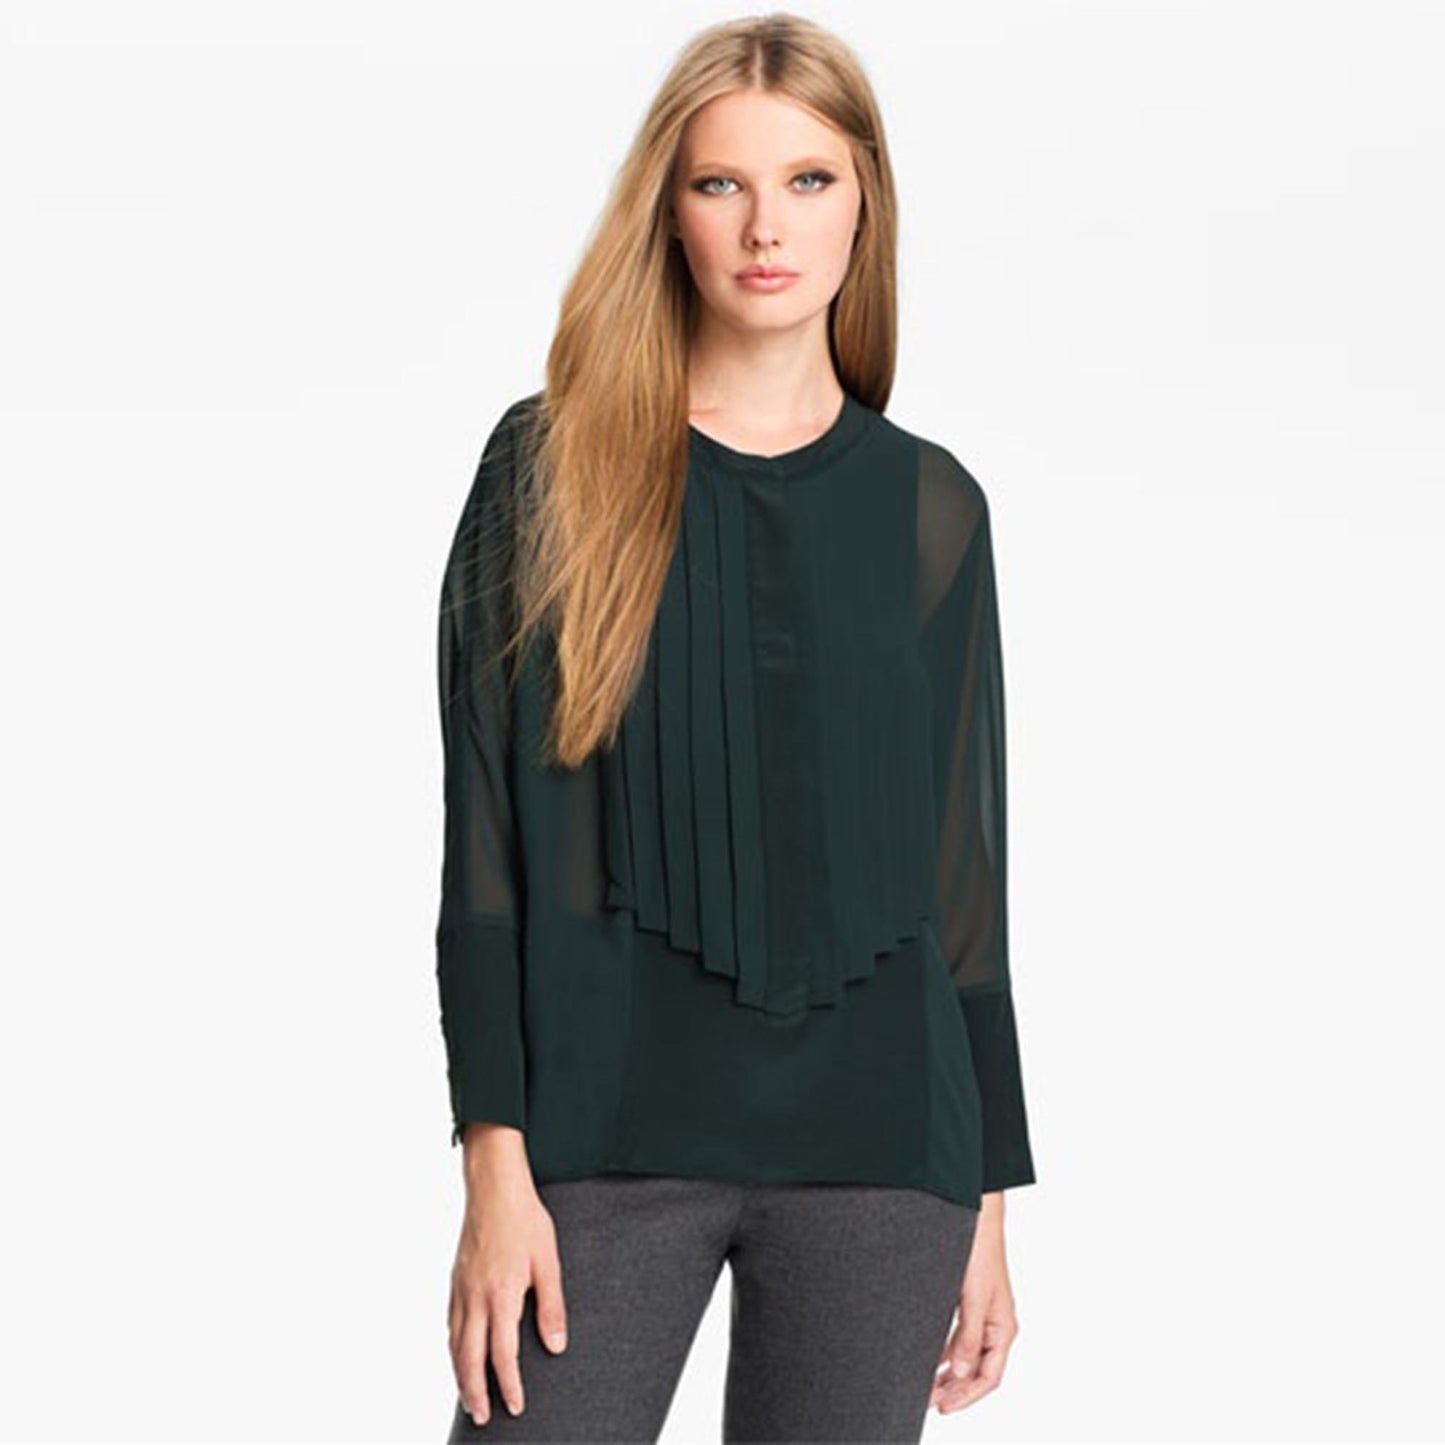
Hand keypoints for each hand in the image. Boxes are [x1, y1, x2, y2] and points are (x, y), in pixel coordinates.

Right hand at [448, 1124, 568, 1427]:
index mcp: (501, 1295)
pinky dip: (452, 1348)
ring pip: (454, 1343)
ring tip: (469, 1398)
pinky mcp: (454, 1279)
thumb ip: (552, 1305)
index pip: (502, 1354)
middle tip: (484, 1417)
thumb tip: (556, 1346)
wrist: (494, 1186)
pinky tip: (458, 1354)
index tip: (516, 1406)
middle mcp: (475, 1297)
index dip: (508, 1384)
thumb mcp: (548, 1261)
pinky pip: (449, 1323)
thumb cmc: (525, 1220)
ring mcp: (460, 1288)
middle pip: (469, 1358)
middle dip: (476, 1392)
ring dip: (460, 1375)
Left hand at [930, 1192, 1020, 1412]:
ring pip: (969, 1356)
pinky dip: (948, 1353)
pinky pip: (962, 1339)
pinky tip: (932, 1359)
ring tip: (928, 1388)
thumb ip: (968, 1337)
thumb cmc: (980, 1252)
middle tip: (928, 1402)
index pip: (988, 1377)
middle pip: (978, 1371)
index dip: (966, 1396)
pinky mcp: (972, 1303)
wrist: (976, 1217)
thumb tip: (960, 1373)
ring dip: (950, 1374)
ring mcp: (985, 1315)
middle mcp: (996, 1325)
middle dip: (955, 1390)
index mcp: (1003, 1328)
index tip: (942, 1406)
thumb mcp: (973, 1298)